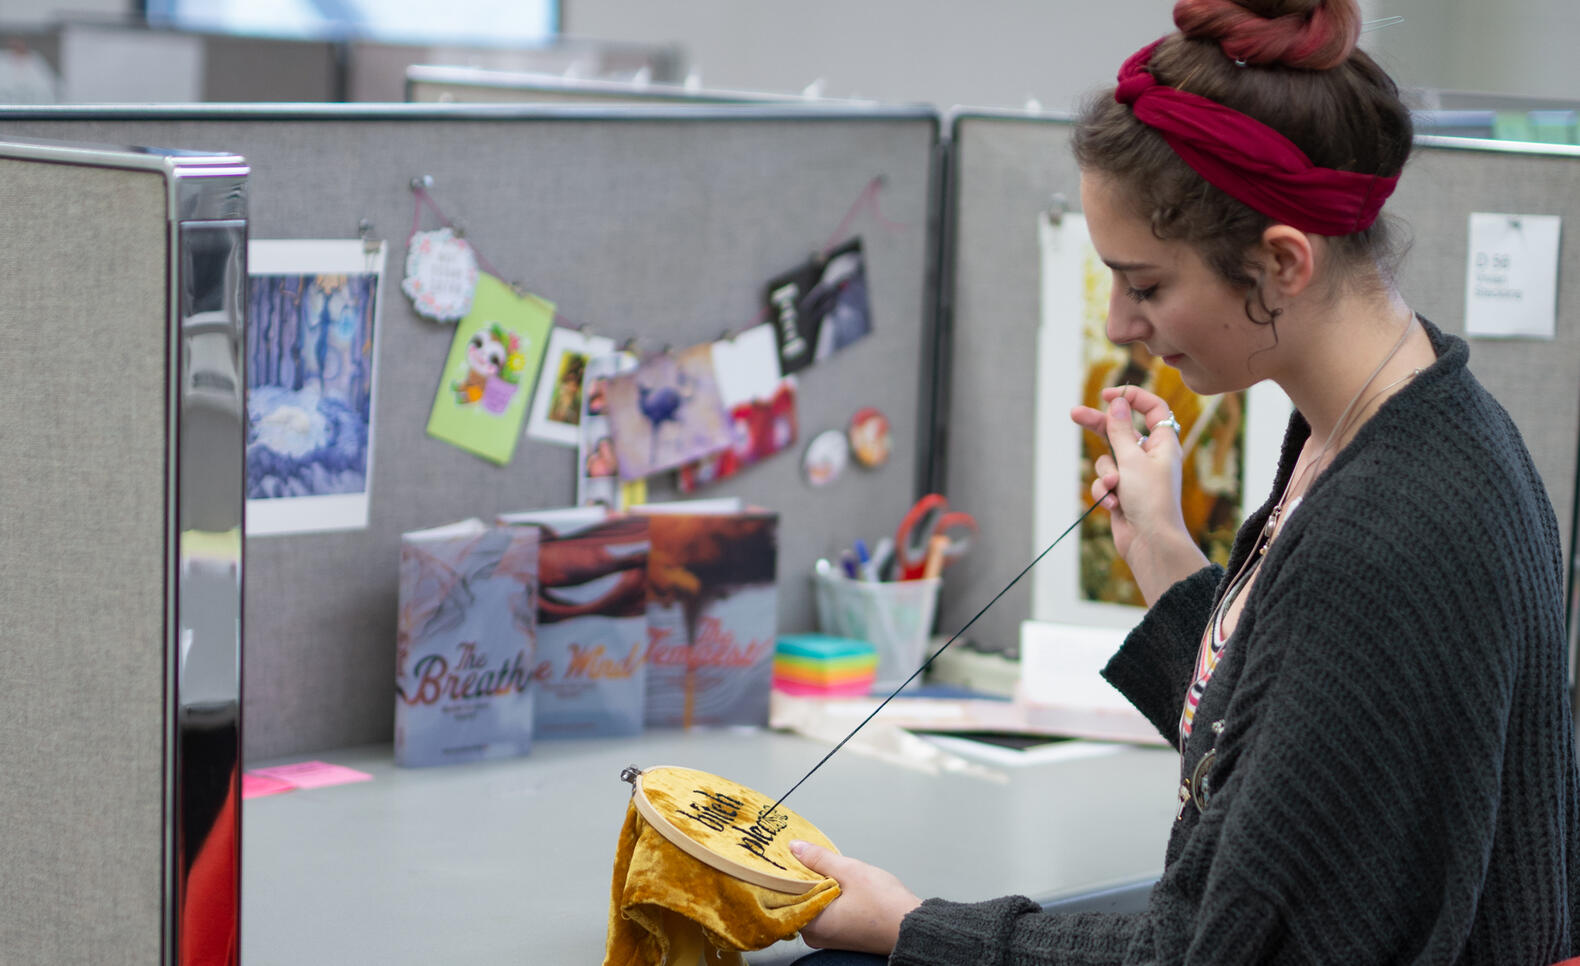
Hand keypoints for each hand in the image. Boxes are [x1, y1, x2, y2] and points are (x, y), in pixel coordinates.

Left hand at [790, 840, 920, 955]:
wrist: (913, 927)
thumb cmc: (886, 907)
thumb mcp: (850, 872)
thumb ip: (819, 859)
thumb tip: (796, 848)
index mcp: (813, 925)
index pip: (786, 895)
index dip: (787, 872)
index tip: (788, 855)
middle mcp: (816, 936)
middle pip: (798, 899)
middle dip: (804, 878)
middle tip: (813, 858)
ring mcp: (828, 937)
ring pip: (813, 904)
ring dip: (818, 885)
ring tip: (830, 870)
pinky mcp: (840, 935)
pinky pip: (824, 911)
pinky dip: (827, 896)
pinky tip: (838, 883)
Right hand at [1069, 385, 1206, 604]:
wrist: (1150, 542)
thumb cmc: (1150, 499)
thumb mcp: (1132, 459)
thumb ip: (1120, 430)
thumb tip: (1117, 402)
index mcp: (1163, 443)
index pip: (1152, 409)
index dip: (1132, 398)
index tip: (1108, 395)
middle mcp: (1150, 456)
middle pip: (1121, 431)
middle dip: (1099, 427)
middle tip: (1074, 413)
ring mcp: (1134, 475)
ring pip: (1108, 460)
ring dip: (1107, 474)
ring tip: (1115, 488)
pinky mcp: (1121, 492)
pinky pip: (1104, 482)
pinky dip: (1106, 492)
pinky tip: (1114, 505)